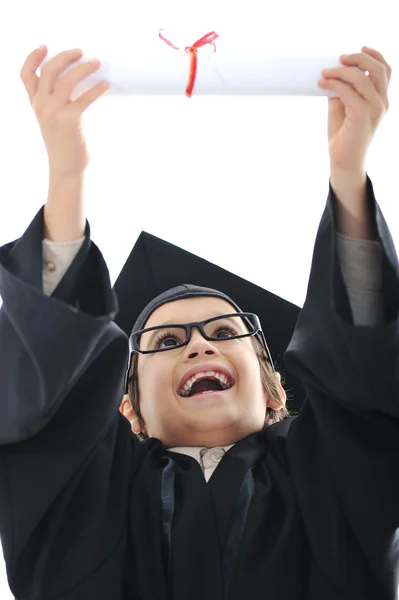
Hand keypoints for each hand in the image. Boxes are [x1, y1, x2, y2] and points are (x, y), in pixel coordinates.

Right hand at [20, 46, 109, 179]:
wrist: (66, 167)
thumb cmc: (64, 143)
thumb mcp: (51, 120)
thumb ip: (54, 101)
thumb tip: (75, 79)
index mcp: (35, 104)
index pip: (25, 75)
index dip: (33, 57)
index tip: (44, 46)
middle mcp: (41, 105)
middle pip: (49, 70)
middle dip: (65, 56)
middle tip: (81, 52)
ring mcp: (53, 112)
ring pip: (67, 80)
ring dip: (83, 68)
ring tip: (96, 63)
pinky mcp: (68, 120)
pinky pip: (84, 98)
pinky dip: (96, 89)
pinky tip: (105, 85)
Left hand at [319, 47, 391, 173]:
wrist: (344, 160)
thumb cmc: (343, 134)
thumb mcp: (344, 106)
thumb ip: (343, 89)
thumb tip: (332, 71)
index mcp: (381, 99)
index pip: (385, 70)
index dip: (375, 55)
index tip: (360, 48)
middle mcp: (382, 102)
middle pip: (377, 69)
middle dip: (358, 58)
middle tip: (339, 58)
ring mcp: (374, 109)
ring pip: (361, 79)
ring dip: (341, 72)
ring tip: (325, 73)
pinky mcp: (362, 116)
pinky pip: (348, 92)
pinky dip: (334, 84)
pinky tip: (323, 83)